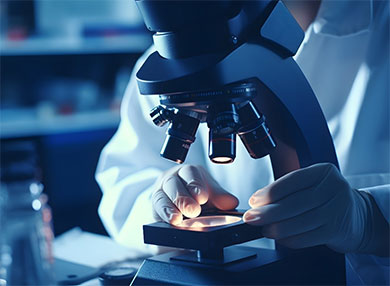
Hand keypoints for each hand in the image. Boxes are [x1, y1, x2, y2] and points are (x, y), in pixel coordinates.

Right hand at [152, 165, 238, 224]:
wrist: (183, 208)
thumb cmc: (199, 198)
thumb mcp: (213, 195)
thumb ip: (222, 198)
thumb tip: (231, 203)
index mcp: (189, 172)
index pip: (190, 173)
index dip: (195, 184)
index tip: (202, 197)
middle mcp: (172, 178)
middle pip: (172, 183)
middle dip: (182, 198)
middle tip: (192, 211)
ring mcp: (160, 192)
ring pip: (160, 196)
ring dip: (169, 209)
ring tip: (177, 220)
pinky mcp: (155, 208)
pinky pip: (155, 211)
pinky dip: (163, 217)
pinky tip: (170, 223)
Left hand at [243, 163, 380, 253]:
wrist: (359, 216)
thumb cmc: (327, 199)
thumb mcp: (312, 185)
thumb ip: (288, 190)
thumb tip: (258, 202)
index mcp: (323, 171)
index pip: (292, 180)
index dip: (270, 192)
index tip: (254, 201)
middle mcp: (334, 187)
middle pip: (295, 202)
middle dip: (269, 213)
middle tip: (252, 218)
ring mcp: (338, 209)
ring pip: (300, 222)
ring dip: (277, 228)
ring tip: (265, 229)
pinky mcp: (338, 230)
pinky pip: (308, 237)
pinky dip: (290, 239)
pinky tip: (281, 238)